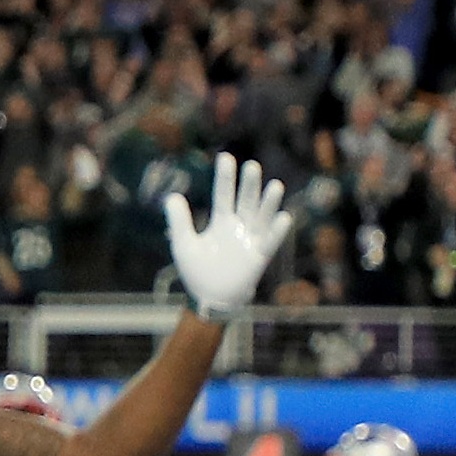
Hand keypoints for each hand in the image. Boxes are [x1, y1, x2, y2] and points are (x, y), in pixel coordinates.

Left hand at [163, 151, 293, 318]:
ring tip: (274, 185)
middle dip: (248, 185)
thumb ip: (178, 221)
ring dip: (268, 203)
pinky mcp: (259, 257)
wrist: (210, 298)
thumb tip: (171, 196)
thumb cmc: (197, 271)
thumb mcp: (184, 244)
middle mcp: (239, 227)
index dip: (225, 177)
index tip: (226, 157)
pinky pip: (270, 242)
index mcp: (221, 222)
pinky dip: (277, 231)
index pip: (224, 194)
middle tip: (251, 166)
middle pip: (245, 201)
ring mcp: (250, 241)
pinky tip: (283, 216)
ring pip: (261, 217)